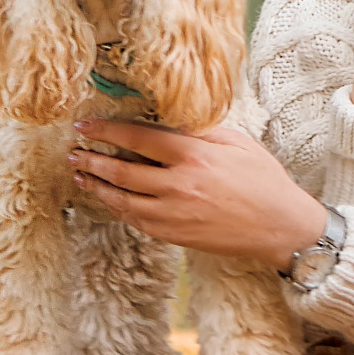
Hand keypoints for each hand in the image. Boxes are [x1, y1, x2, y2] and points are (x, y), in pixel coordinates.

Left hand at [69, 121, 329, 268]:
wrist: (280, 225)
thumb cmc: (262, 178)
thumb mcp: (236, 141)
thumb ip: (199, 130)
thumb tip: (167, 118)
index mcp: (194, 155)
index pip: (138, 138)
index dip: (107, 130)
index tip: (86, 126)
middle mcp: (179, 185)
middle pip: (122, 171)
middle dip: (93, 159)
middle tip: (73, 152)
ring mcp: (174, 215)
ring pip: (123, 200)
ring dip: (98, 186)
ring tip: (81, 175)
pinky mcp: (175, 236)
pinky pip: (137, 220)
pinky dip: (119, 208)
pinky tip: (109, 199)